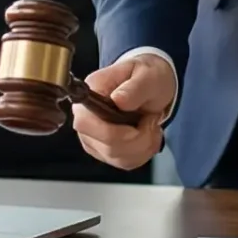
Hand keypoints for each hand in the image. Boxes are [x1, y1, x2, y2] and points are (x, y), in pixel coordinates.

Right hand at [71, 53, 174, 170]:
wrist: (150, 85)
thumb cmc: (145, 76)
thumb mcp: (147, 75)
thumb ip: (134, 87)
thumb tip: (118, 100)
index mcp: (90, 94)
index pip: (86, 124)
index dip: (115, 131)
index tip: (141, 120)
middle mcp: (86, 118)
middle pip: (106, 147)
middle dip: (138, 139)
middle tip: (151, 120)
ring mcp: (93, 137)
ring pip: (117, 158)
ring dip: (144, 146)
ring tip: (151, 125)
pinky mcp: (105, 150)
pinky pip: (125, 163)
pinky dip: (143, 153)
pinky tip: (148, 136)